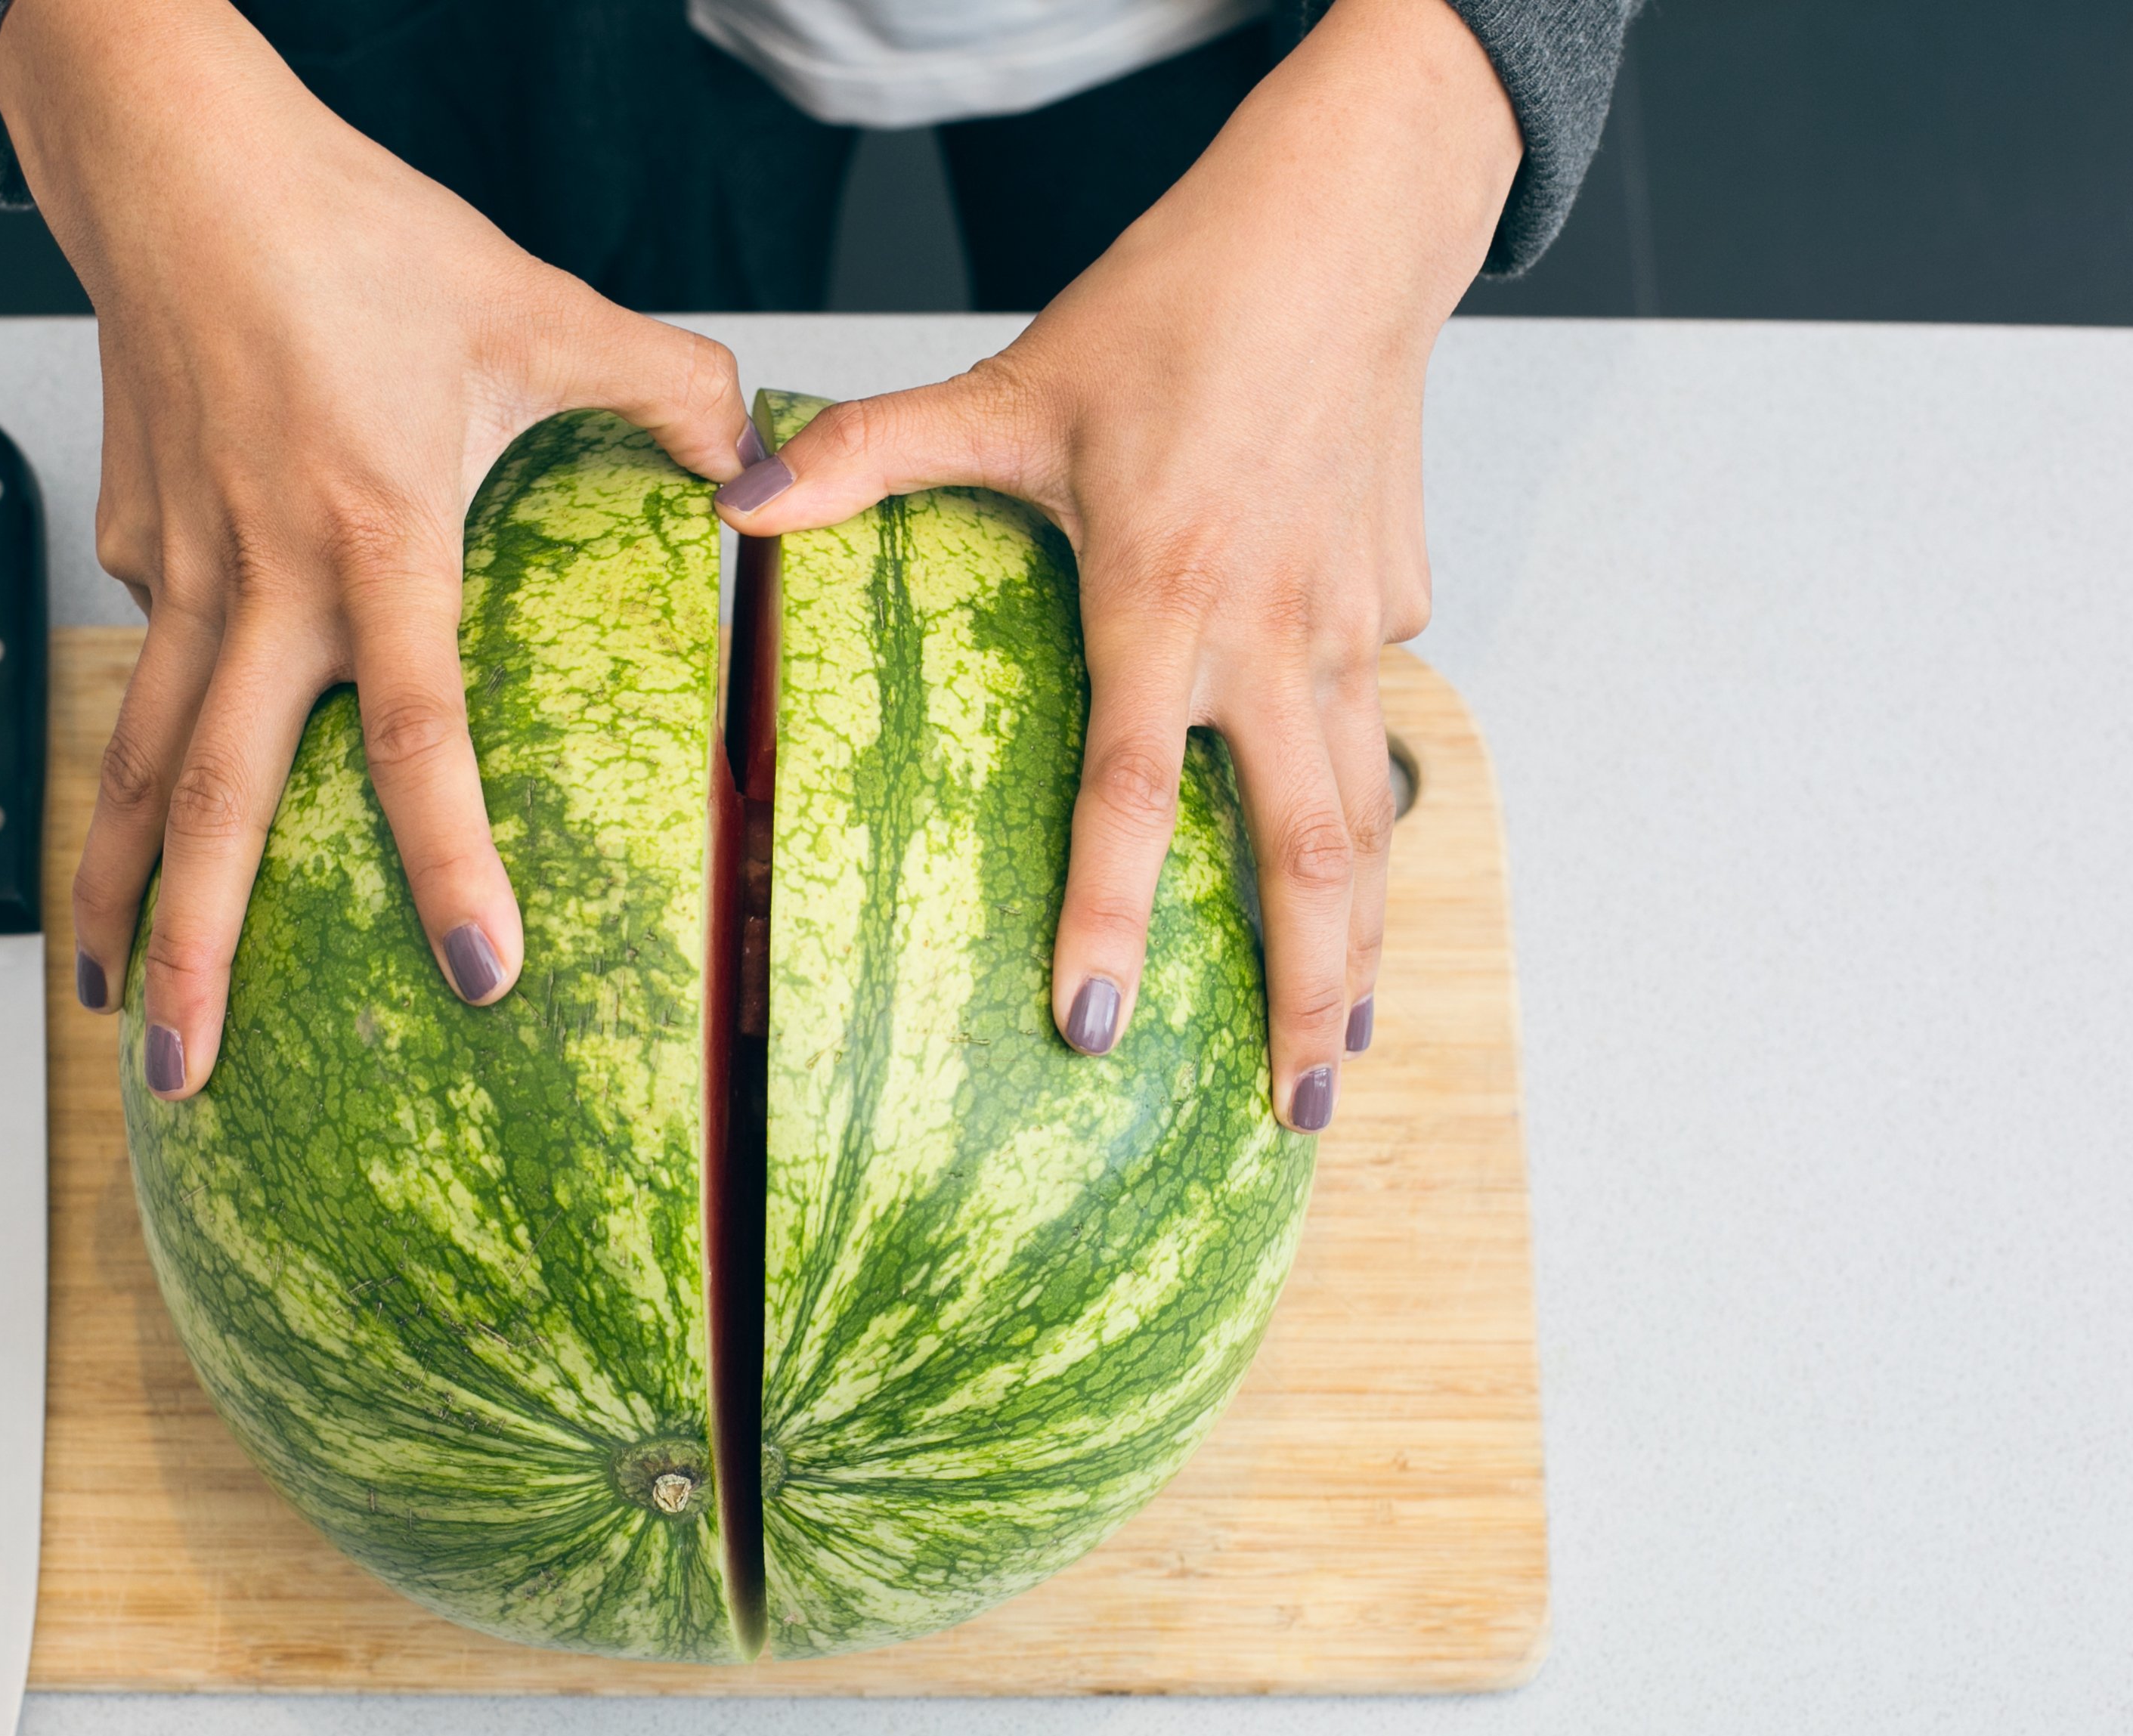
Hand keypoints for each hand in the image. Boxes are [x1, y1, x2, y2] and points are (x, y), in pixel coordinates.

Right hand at [0, 0, 751, 1096]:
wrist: (175, 161)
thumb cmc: (356, 233)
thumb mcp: (536, 307)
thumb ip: (667, 391)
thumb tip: (765, 461)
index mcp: (374, 536)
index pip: (415, 732)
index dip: (447, 860)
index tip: (480, 977)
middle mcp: (261, 576)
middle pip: (214, 796)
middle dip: (194, 946)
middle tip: (183, 1072)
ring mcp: (179, 566)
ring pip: (138, 756)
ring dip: (119, 886)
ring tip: (106, 997)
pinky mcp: (133, 541)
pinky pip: (149, 658)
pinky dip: (145, 738)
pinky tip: (159, 787)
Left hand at [716, 0, 1517, 1129]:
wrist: (1347, 225)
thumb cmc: (1178, 305)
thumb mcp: (1012, 384)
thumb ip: (870, 455)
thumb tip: (732, 498)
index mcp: (1165, 594)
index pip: (1131, 787)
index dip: (1111, 914)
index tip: (1094, 1033)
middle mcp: (1273, 633)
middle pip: (1308, 851)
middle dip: (1305, 995)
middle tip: (1290, 1114)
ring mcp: (1354, 623)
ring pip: (1368, 813)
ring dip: (1360, 939)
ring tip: (1342, 1047)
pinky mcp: (1400, 597)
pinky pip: (1381, 724)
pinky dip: (1371, 808)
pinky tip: (1359, 867)